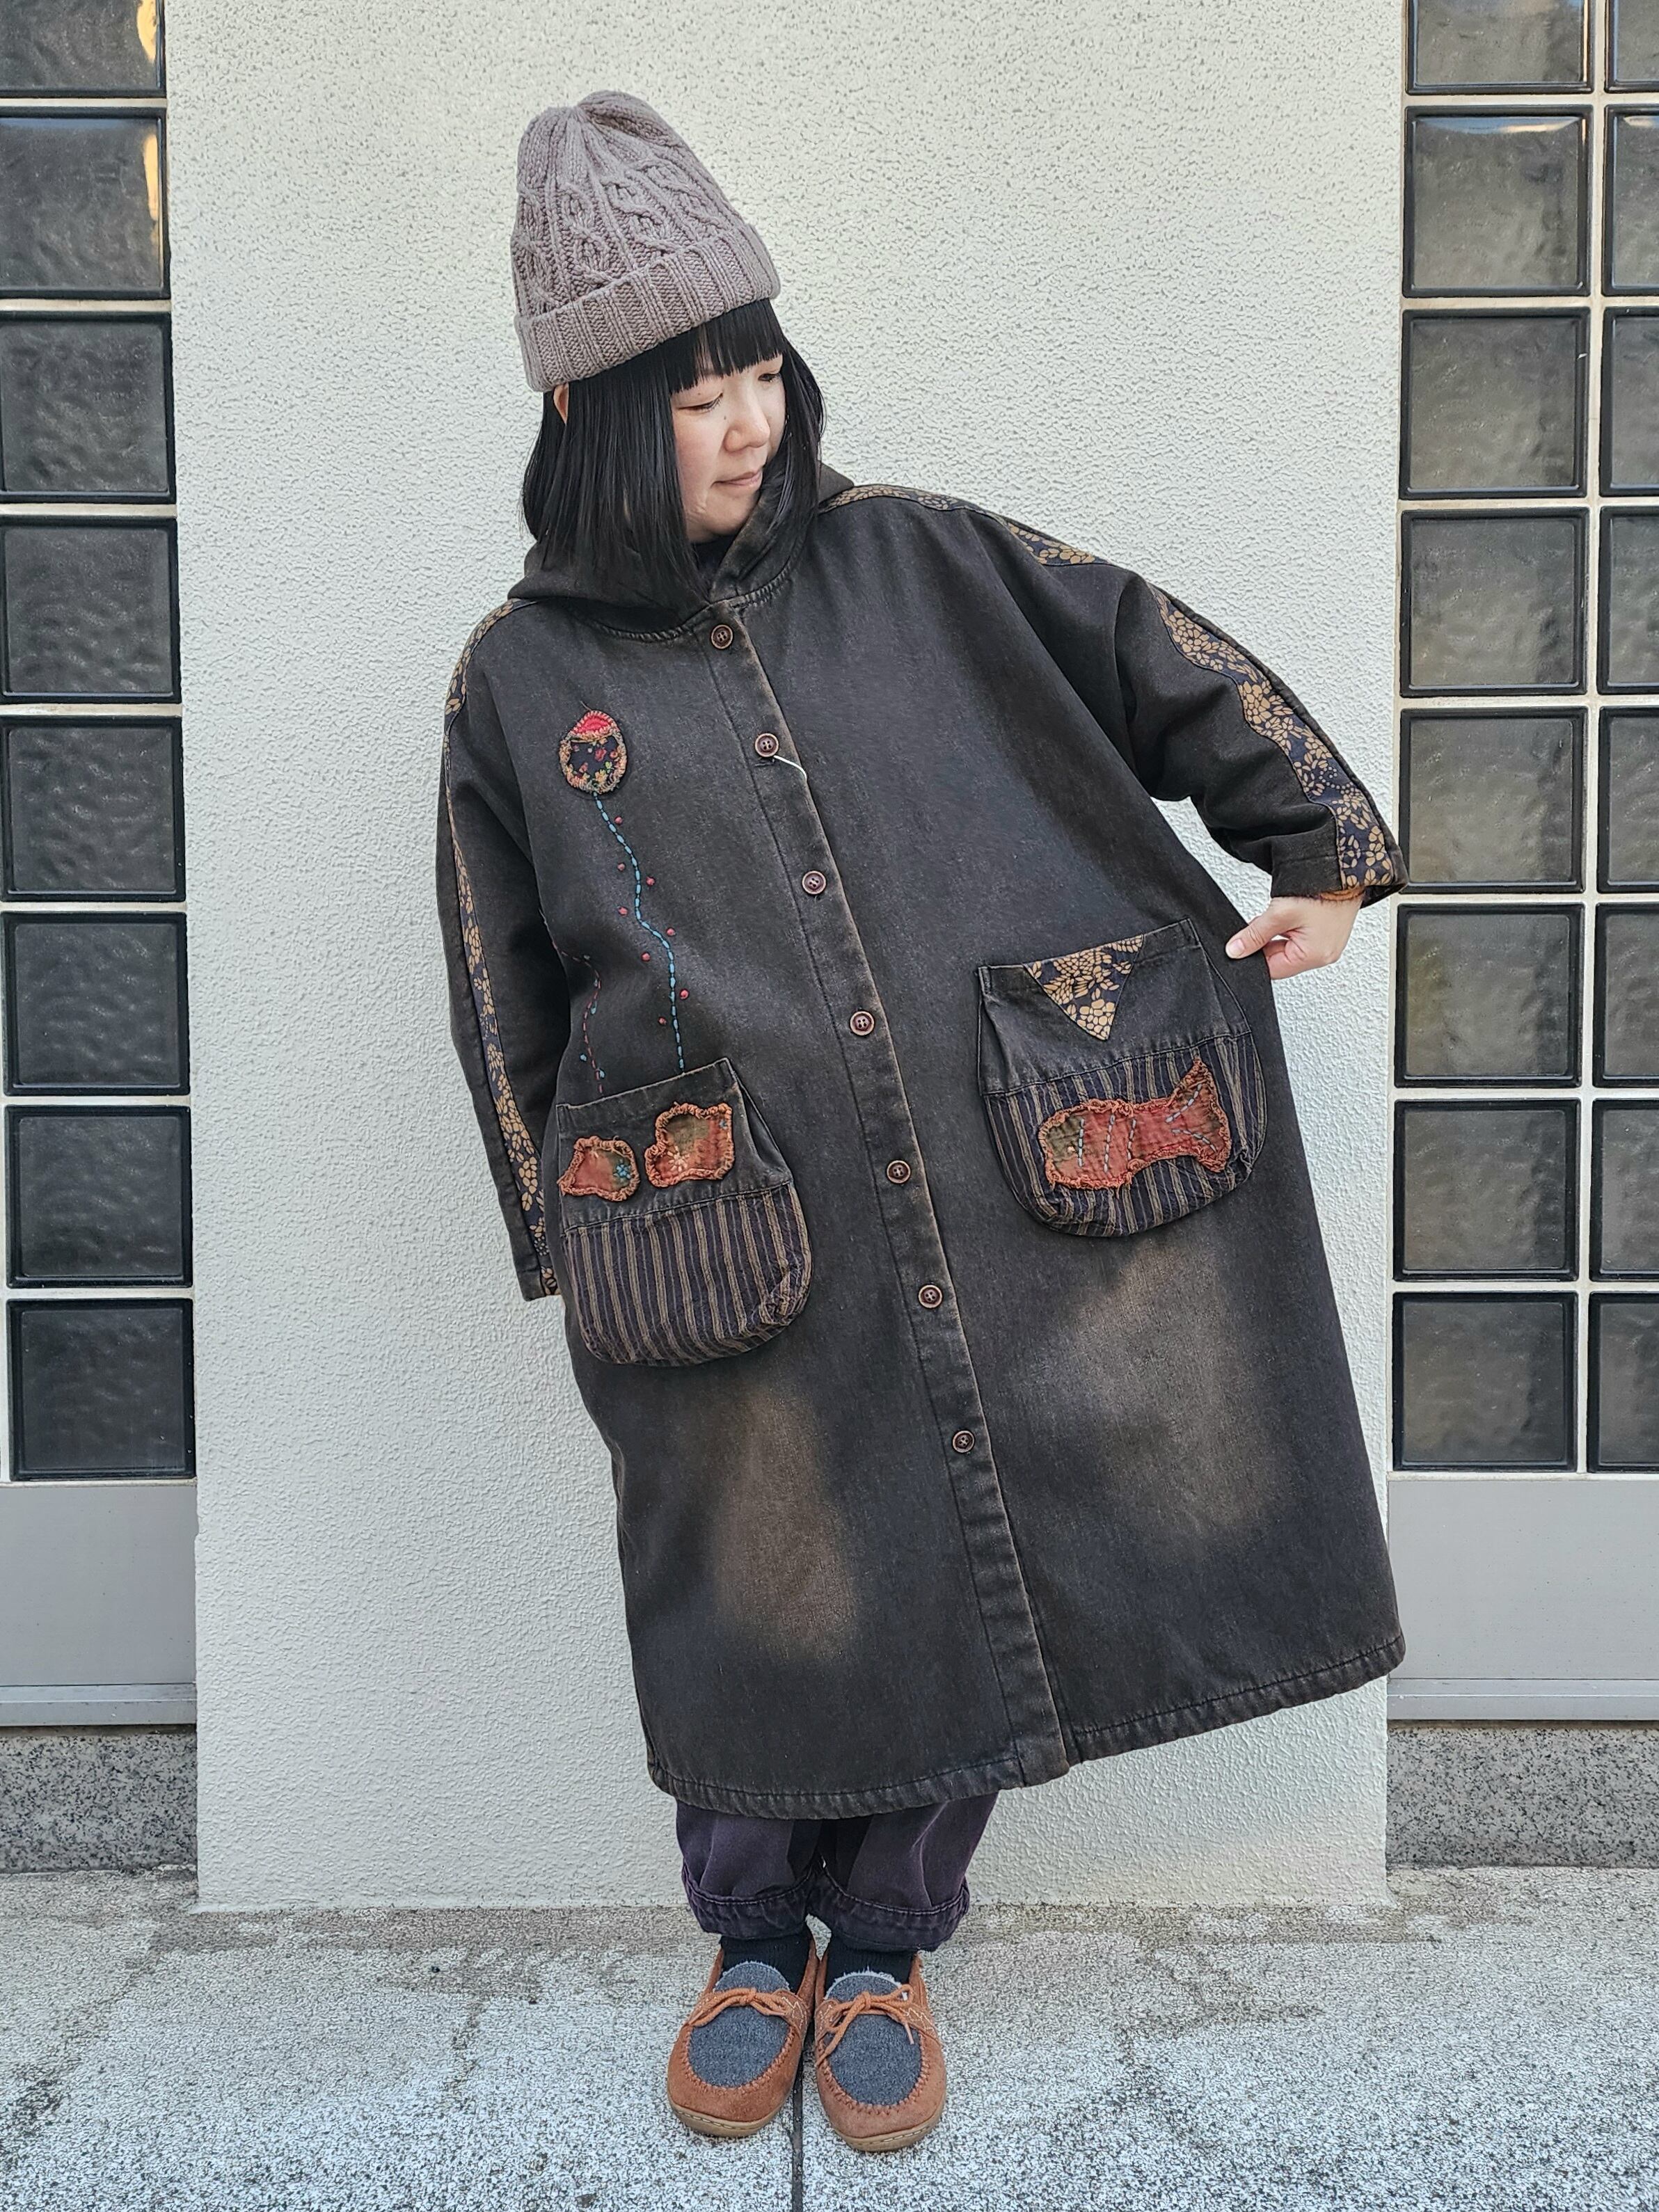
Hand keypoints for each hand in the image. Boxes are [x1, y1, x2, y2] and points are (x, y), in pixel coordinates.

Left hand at [1224, 892, 1362, 979]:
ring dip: (1278, 933)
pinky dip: (1290, 928)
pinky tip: (1290, 913)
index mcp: (1314, 956)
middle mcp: (1325, 954)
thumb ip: (1253, 935)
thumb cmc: (1321, 890)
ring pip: (1289, 947)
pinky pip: (1301, 937)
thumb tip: (1236, 950)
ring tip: (1281, 913)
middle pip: (1281, 960)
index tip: (1243, 944)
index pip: (1273, 970)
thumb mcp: (1279, 914)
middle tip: (1265, 922)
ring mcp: (1328, 944)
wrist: (1341, 868)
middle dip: (1266, 943)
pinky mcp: (1328, 933)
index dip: (1255, 957)